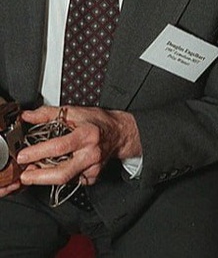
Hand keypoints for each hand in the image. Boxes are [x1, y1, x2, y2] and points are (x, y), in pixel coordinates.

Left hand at [16, 106, 141, 186]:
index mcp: (86, 135)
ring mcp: (93, 167)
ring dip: (46, 178)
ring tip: (34, 171)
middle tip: (24, 176)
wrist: (119, 133)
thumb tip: (27, 116)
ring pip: (65, 180)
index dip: (38, 153)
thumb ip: (48, 113)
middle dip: (39, 177)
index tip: (22, 156)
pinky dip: (60, 177)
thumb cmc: (98, 122)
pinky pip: (72, 181)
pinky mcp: (93, 177)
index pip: (59, 147)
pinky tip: (55, 170)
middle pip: (63, 173)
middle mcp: (91, 154)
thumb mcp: (74, 111)